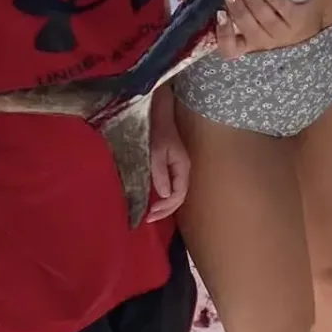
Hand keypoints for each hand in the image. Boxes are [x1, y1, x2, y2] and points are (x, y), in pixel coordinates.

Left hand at [144, 102, 189, 222]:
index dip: (165, 208)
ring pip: (176, 192)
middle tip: (149, 219)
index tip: (149, 215)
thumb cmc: (158, 131)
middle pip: (179, 197)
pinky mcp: (172, 165)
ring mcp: (178, 167)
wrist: (162, 113)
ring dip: (165, 205)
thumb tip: (164, 195)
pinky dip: (164, 195)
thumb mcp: (157, 152)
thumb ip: (160, 173)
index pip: (178, 195)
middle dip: (165, 210)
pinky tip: (156, 198)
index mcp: (182, 168)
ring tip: (152, 213)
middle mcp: (183, 170)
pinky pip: (171, 185)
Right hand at [211, 0, 319, 56]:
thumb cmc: (280, 19)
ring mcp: (285, 34)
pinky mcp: (301, 21)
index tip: (219, 14)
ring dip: (253, 4)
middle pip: (249, 29)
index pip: (231, 50)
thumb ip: (243, 18)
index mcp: (252, 46)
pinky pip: (286, 11)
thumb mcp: (260, 26)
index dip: (223, 35)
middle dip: (237, 10)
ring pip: (266, 20)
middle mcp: (268, 44)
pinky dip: (275, 1)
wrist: (317, 16)